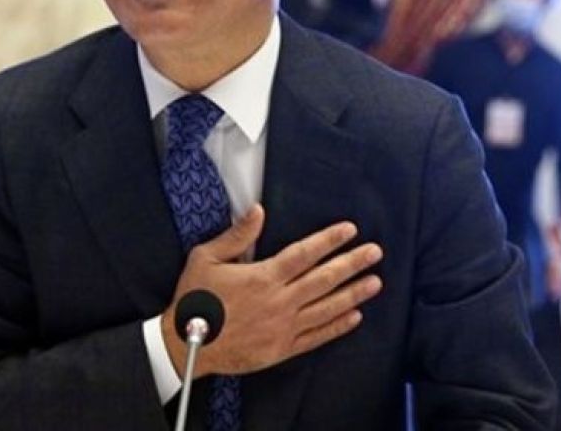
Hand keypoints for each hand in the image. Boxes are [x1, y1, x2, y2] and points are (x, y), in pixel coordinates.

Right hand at [161, 205, 382, 377]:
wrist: (186, 345)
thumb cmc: (194, 300)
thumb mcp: (206, 258)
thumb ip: (237, 235)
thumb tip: (258, 211)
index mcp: (262, 277)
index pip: (304, 254)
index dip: (329, 240)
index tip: (350, 230)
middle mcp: (279, 302)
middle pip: (323, 279)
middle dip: (352, 264)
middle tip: (375, 253)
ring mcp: (283, 328)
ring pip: (327, 308)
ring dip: (353, 294)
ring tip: (374, 282)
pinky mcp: (281, 349)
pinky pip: (317, 336)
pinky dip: (337, 326)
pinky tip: (354, 317)